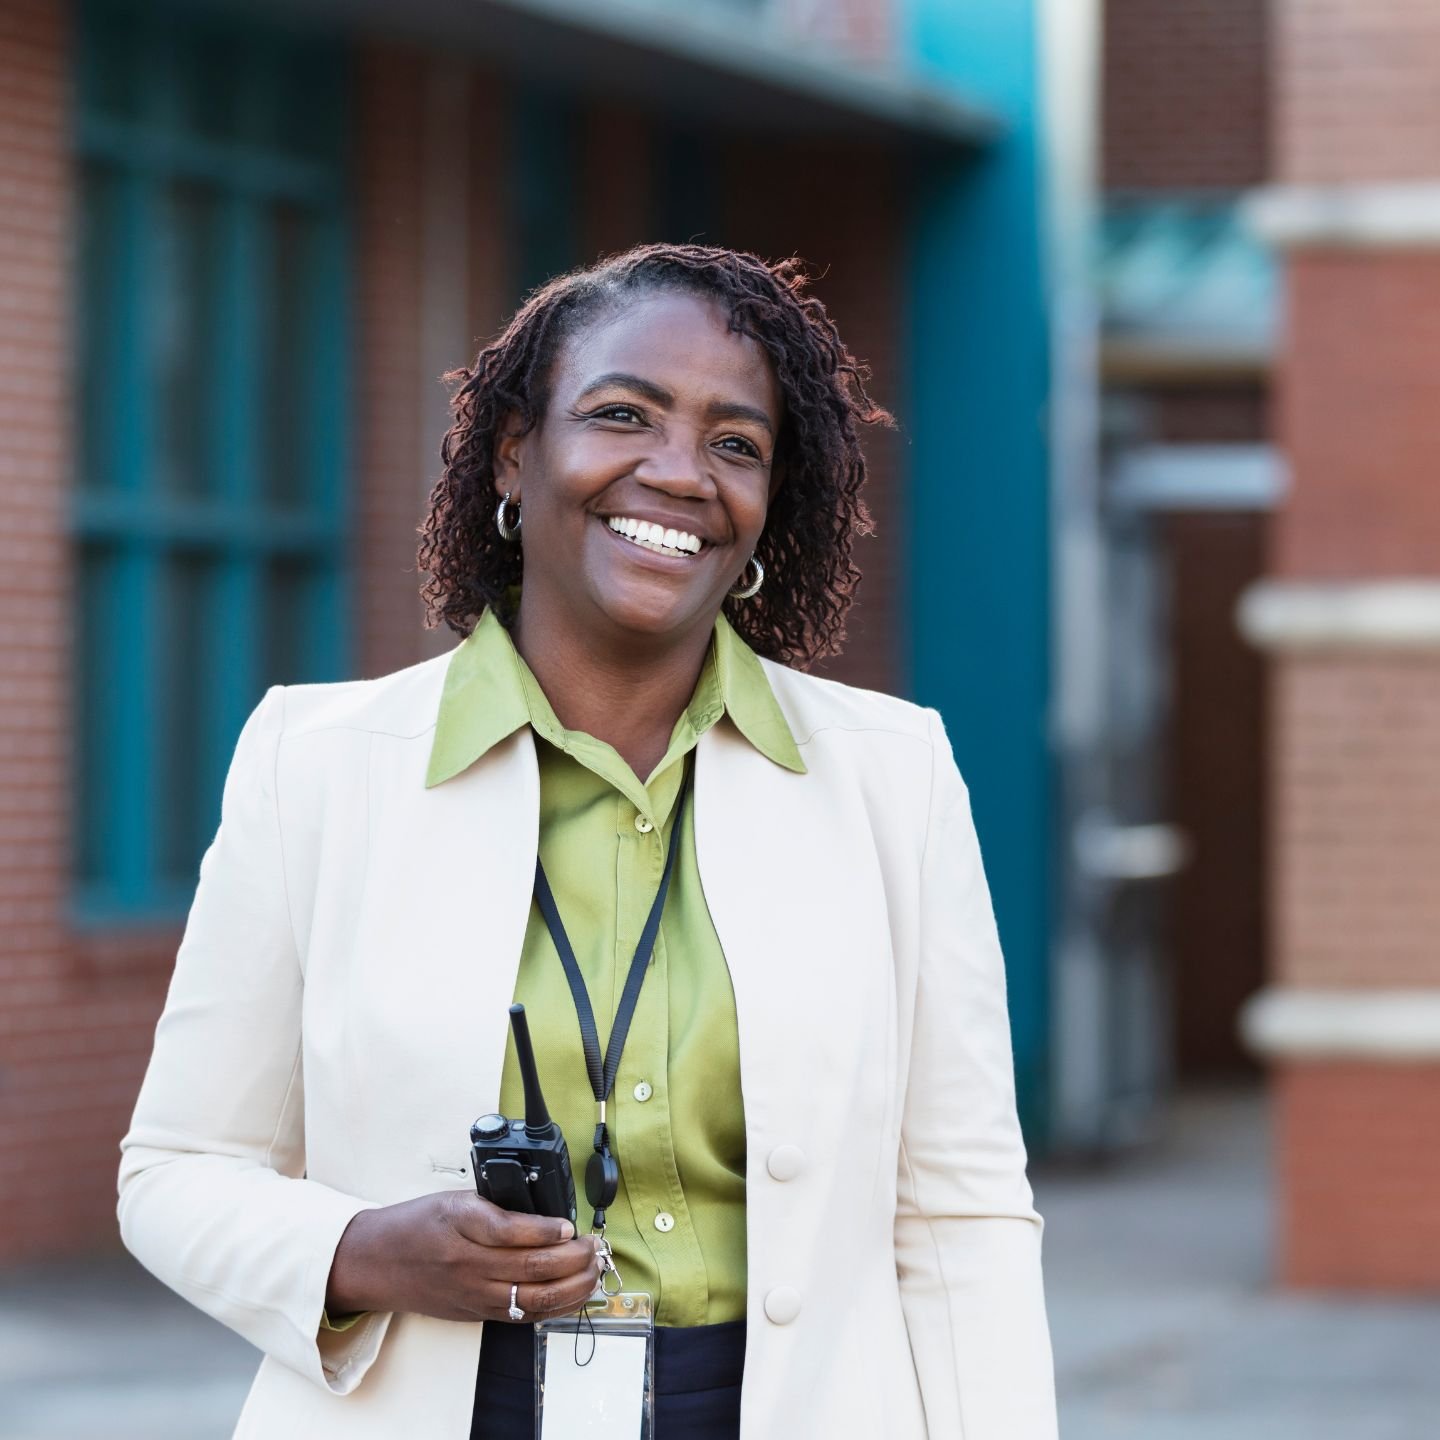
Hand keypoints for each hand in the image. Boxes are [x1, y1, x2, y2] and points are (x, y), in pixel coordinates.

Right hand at [325, 1190, 602, 1323]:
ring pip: (533, 1297)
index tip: (571, 1225)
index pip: (512, 1231)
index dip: (548, 1230)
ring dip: (572, 1286)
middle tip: (594, 1246)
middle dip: (573, 1258)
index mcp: (462, 1224)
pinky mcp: (475, 1312)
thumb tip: (546, 1212)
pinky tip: (574, 1294)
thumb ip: (495, 1205)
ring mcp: (473, 1293)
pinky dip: (554, 1306)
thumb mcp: (453, 1199)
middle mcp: (468, 1263)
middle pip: (531, 1267)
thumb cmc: (415, 1224)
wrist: (375, 1262)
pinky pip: (522, 1314)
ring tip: (593, 1270)